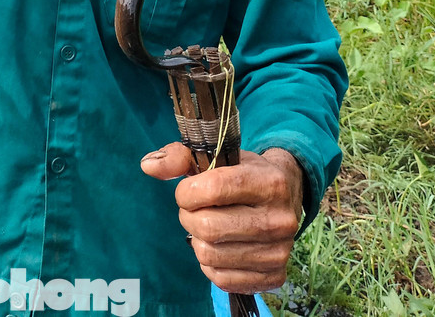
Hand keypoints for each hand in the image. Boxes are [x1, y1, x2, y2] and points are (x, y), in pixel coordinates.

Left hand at [141, 144, 303, 294]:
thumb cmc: (244, 172)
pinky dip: (210, 264)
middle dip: (188, 217)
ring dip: (197, 240)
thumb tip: (147, 166)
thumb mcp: (218, 155)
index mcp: (270, 182)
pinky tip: (218, 246)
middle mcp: (280, 219)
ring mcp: (280, 251)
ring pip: (210, 255)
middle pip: (207, 227)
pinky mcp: (274, 275)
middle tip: (193, 210)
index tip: (186, 191)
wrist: (287, 194)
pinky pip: (221, 279)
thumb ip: (179, 157)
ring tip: (206, 226)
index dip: (186, 192)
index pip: (212, 189)